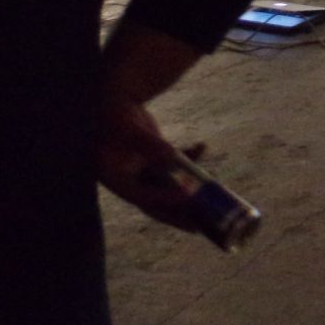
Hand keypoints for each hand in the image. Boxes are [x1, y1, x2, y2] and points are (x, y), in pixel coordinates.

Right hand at [97, 97, 201, 231]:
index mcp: (116, 178)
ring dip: (188, 190)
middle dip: (177, 214)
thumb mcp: (128, 129)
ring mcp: (142, 169)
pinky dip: (188, 158)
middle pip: (155, 202)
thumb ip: (148, 144)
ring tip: (210, 195)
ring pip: (167, 186)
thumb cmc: (114, 114)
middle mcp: (129, 178)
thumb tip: (170, 157)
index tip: (186, 198)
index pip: (142, 196)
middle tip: (199, 226)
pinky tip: (203, 146)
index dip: (164, 200)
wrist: (113, 97)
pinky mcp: (153, 158)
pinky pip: (173, 164)